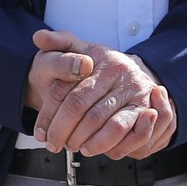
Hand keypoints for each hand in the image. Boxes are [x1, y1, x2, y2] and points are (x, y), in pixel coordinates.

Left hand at [29, 29, 177, 158]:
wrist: (131, 70)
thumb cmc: (100, 64)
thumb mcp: (80, 48)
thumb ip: (59, 42)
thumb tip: (39, 37)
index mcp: (102, 61)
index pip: (70, 94)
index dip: (51, 116)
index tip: (41, 133)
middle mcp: (121, 76)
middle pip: (87, 112)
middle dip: (66, 133)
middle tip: (55, 145)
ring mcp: (137, 94)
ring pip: (111, 126)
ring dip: (90, 142)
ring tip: (75, 147)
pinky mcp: (147, 111)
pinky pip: (132, 134)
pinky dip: (113, 146)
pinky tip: (96, 148)